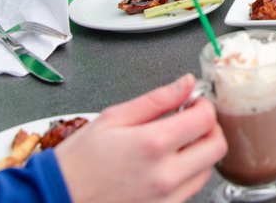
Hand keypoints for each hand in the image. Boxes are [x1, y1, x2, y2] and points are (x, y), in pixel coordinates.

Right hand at [56, 74, 225, 202]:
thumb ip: (157, 99)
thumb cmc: (78, 161)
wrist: (58, 196)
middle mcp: (165, 175)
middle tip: (192, 120)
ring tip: (176, 143)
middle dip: (209, 128)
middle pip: (216, 146)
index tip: (194, 102)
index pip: (205, 119)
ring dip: (200, 152)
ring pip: (207, 170)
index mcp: (153, 144)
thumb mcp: (114, 117)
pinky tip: (167, 164)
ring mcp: (166, 198)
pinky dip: (187, 174)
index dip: (204, 105)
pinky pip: (190, 190)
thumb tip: (185, 83)